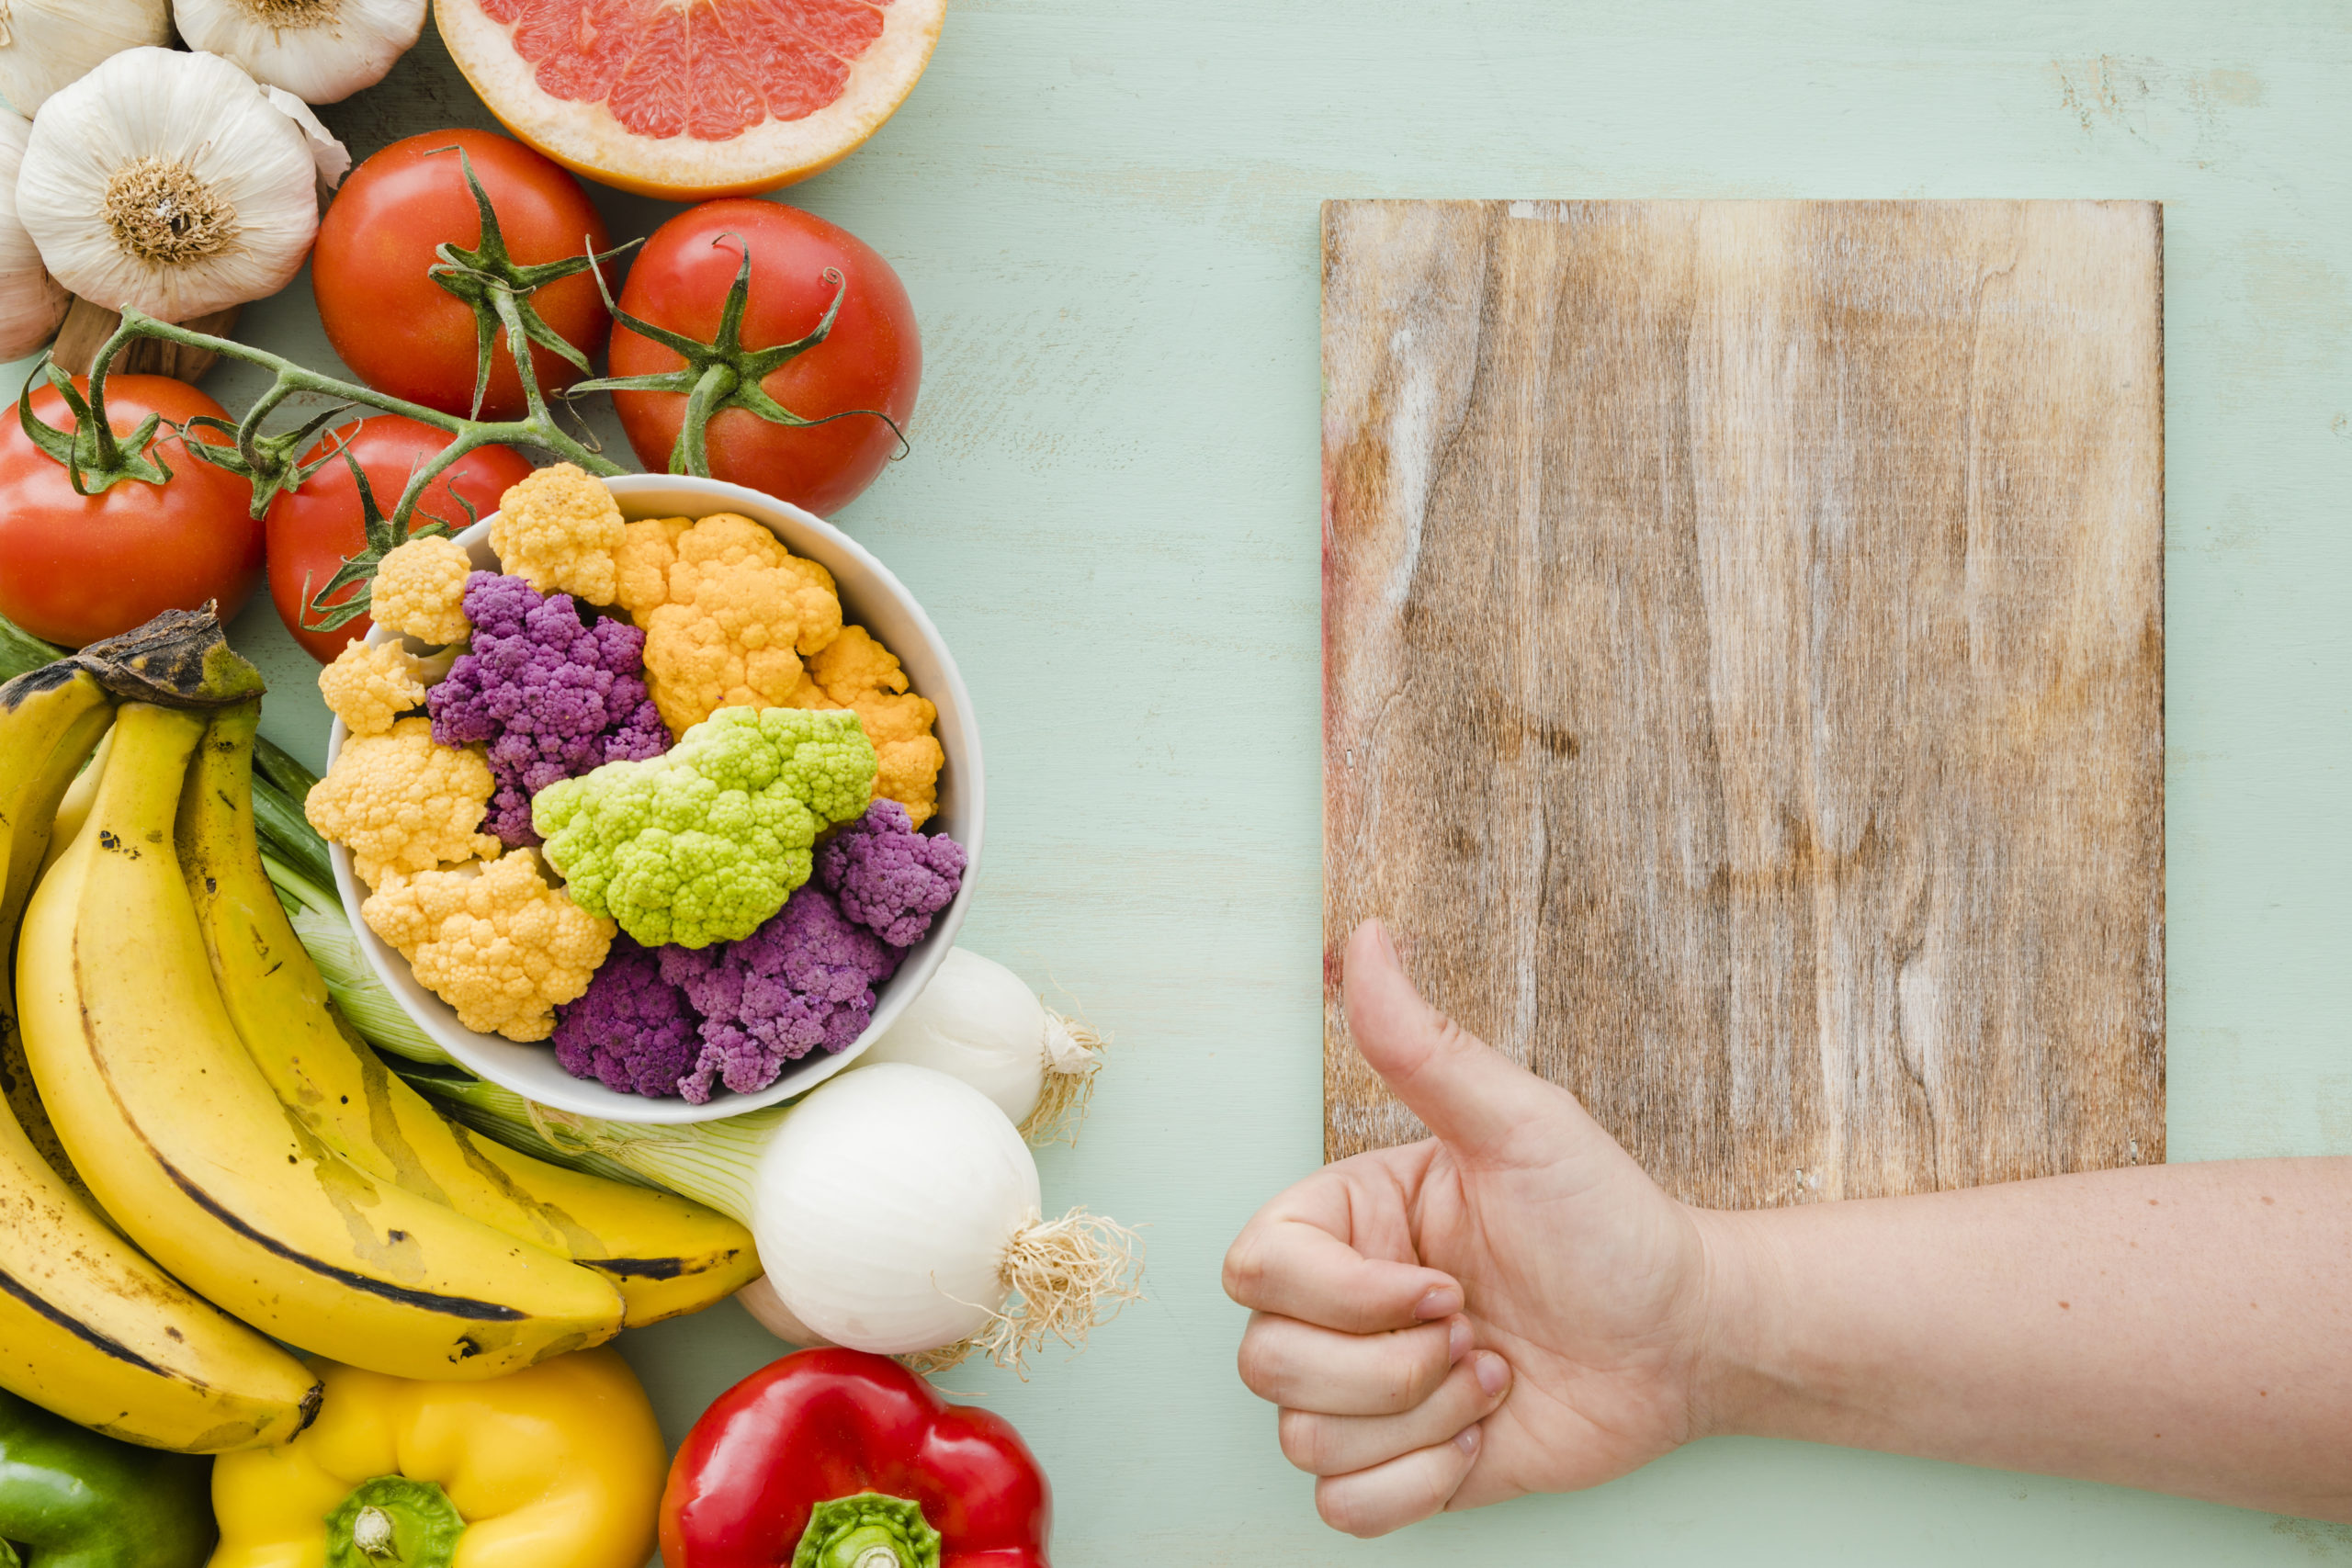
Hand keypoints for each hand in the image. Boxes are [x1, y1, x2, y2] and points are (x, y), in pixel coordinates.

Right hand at [1223, 919, 1729, 1535]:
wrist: (1686, 1336)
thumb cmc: (1611, 1223)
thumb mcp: (1522, 1126)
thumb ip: (1425, 1046)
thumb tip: (1366, 937)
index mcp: (1346, 1219)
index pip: (1253, 1269)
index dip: (1341, 1296)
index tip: (1445, 1282)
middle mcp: (1340, 1304)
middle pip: (1266, 1363)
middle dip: (1390, 1367)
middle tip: (1478, 1329)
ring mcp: (1365, 1391)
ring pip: (1304, 1439)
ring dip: (1423, 1420)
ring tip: (1495, 1374)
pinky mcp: (1401, 1465)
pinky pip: (1345, 1509)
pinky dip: (1422, 1484)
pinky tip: (1485, 1434)